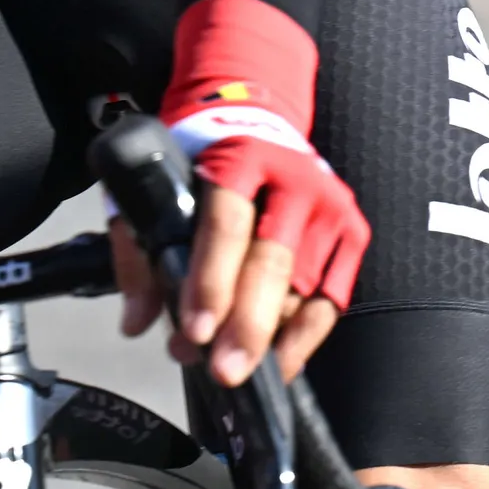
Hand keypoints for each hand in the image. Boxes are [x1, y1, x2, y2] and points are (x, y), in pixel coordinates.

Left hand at [113, 109, 367, 385]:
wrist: (255, 115)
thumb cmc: (199, 159)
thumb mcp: (155, 186)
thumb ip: (139, 250)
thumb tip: (136, 322)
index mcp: (239, 159)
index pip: (226, 225)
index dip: (211, 281)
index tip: (195, 331)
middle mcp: (293, 180)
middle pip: (273, 262)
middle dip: (248, 325)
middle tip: (225, 372)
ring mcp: (329, 206)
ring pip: (306, 287)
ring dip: (272, 338)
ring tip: (242, 372)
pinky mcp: (352, 231)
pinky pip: (332, 298)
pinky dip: (306, 335)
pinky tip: (280, 361)